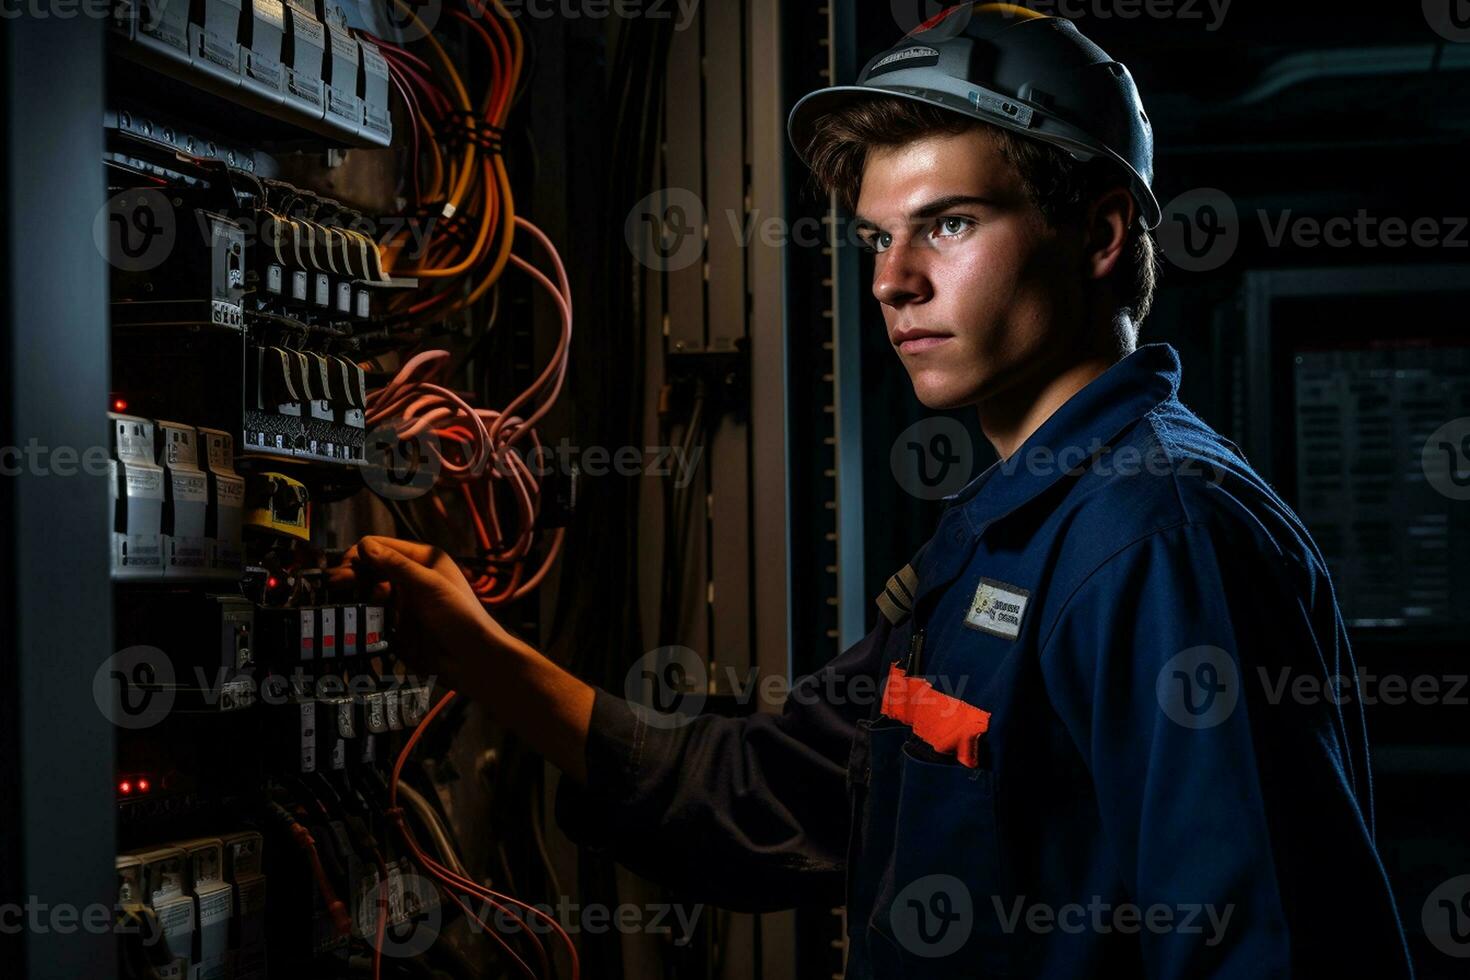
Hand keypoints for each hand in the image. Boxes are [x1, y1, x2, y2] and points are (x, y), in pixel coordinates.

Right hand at [329, 535, 522, 695]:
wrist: (473, 660)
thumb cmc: (460, 616)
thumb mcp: (430, 585)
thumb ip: (397, 566)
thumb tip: (365, 546)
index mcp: (422, 560)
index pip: (382, 547)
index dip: (361, 554)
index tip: (344, 567)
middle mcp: (410, 578)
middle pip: (371, 569)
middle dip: (352, 574)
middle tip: (333, 584)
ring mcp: (402, 603)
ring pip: (367, 593)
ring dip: (354, 595)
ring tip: (340, 599)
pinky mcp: (396, 626)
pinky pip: (372, 617)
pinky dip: (361, 616)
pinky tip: (352, 619)